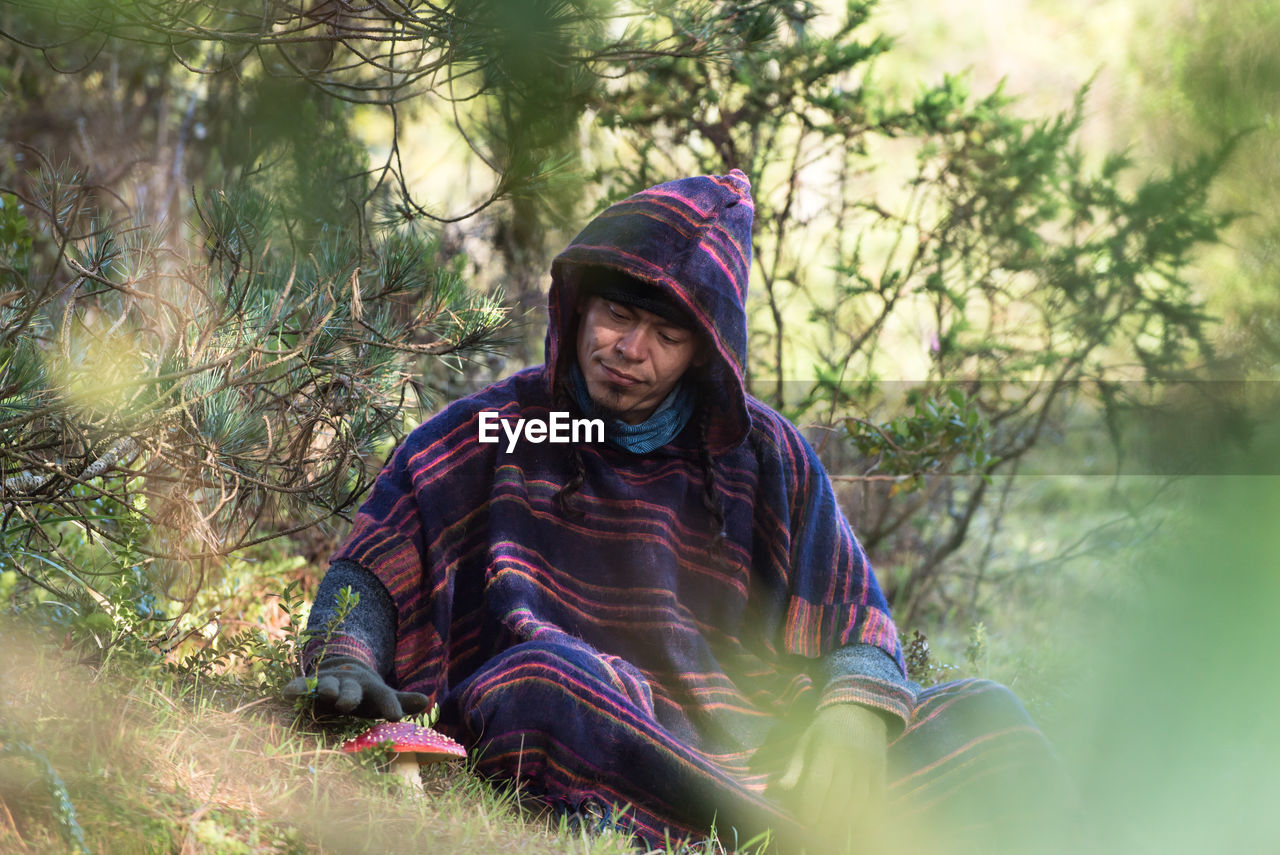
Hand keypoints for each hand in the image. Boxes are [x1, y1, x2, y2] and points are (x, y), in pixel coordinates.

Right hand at [283, 655, 429, 720]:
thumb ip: (401, 700)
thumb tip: (427, 701)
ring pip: (327, 685)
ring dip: (326, 688)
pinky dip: (296, 688)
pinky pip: (302, 685)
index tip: (397, 717)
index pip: (384, 697)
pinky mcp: (310, 684)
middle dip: (349, 696)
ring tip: (325, 693)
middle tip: (347, 704)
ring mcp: (330, 682)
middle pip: (352, 690)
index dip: (390, 706)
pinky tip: (287, 693)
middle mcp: (350, 684)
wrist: (341, 670)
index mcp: (371, 689)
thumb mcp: (382, 697)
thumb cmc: (365, 694)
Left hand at [773, 703, 888, 847]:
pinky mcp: (881, 773)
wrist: (861, 710)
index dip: (810, 807)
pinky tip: (853, 824)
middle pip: (838, 798)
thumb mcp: (805, 741)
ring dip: (844, 822)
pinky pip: (876, 801)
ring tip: (832, 831)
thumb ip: (794, 767)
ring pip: (858, 803)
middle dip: (826, 820)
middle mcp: (849, 758)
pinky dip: (865, 816)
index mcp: (827, 749)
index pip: (817, 784)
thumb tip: (778, 791)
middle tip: (816, 830)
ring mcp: (868, 767)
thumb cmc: (826, 729)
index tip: (804, 819)